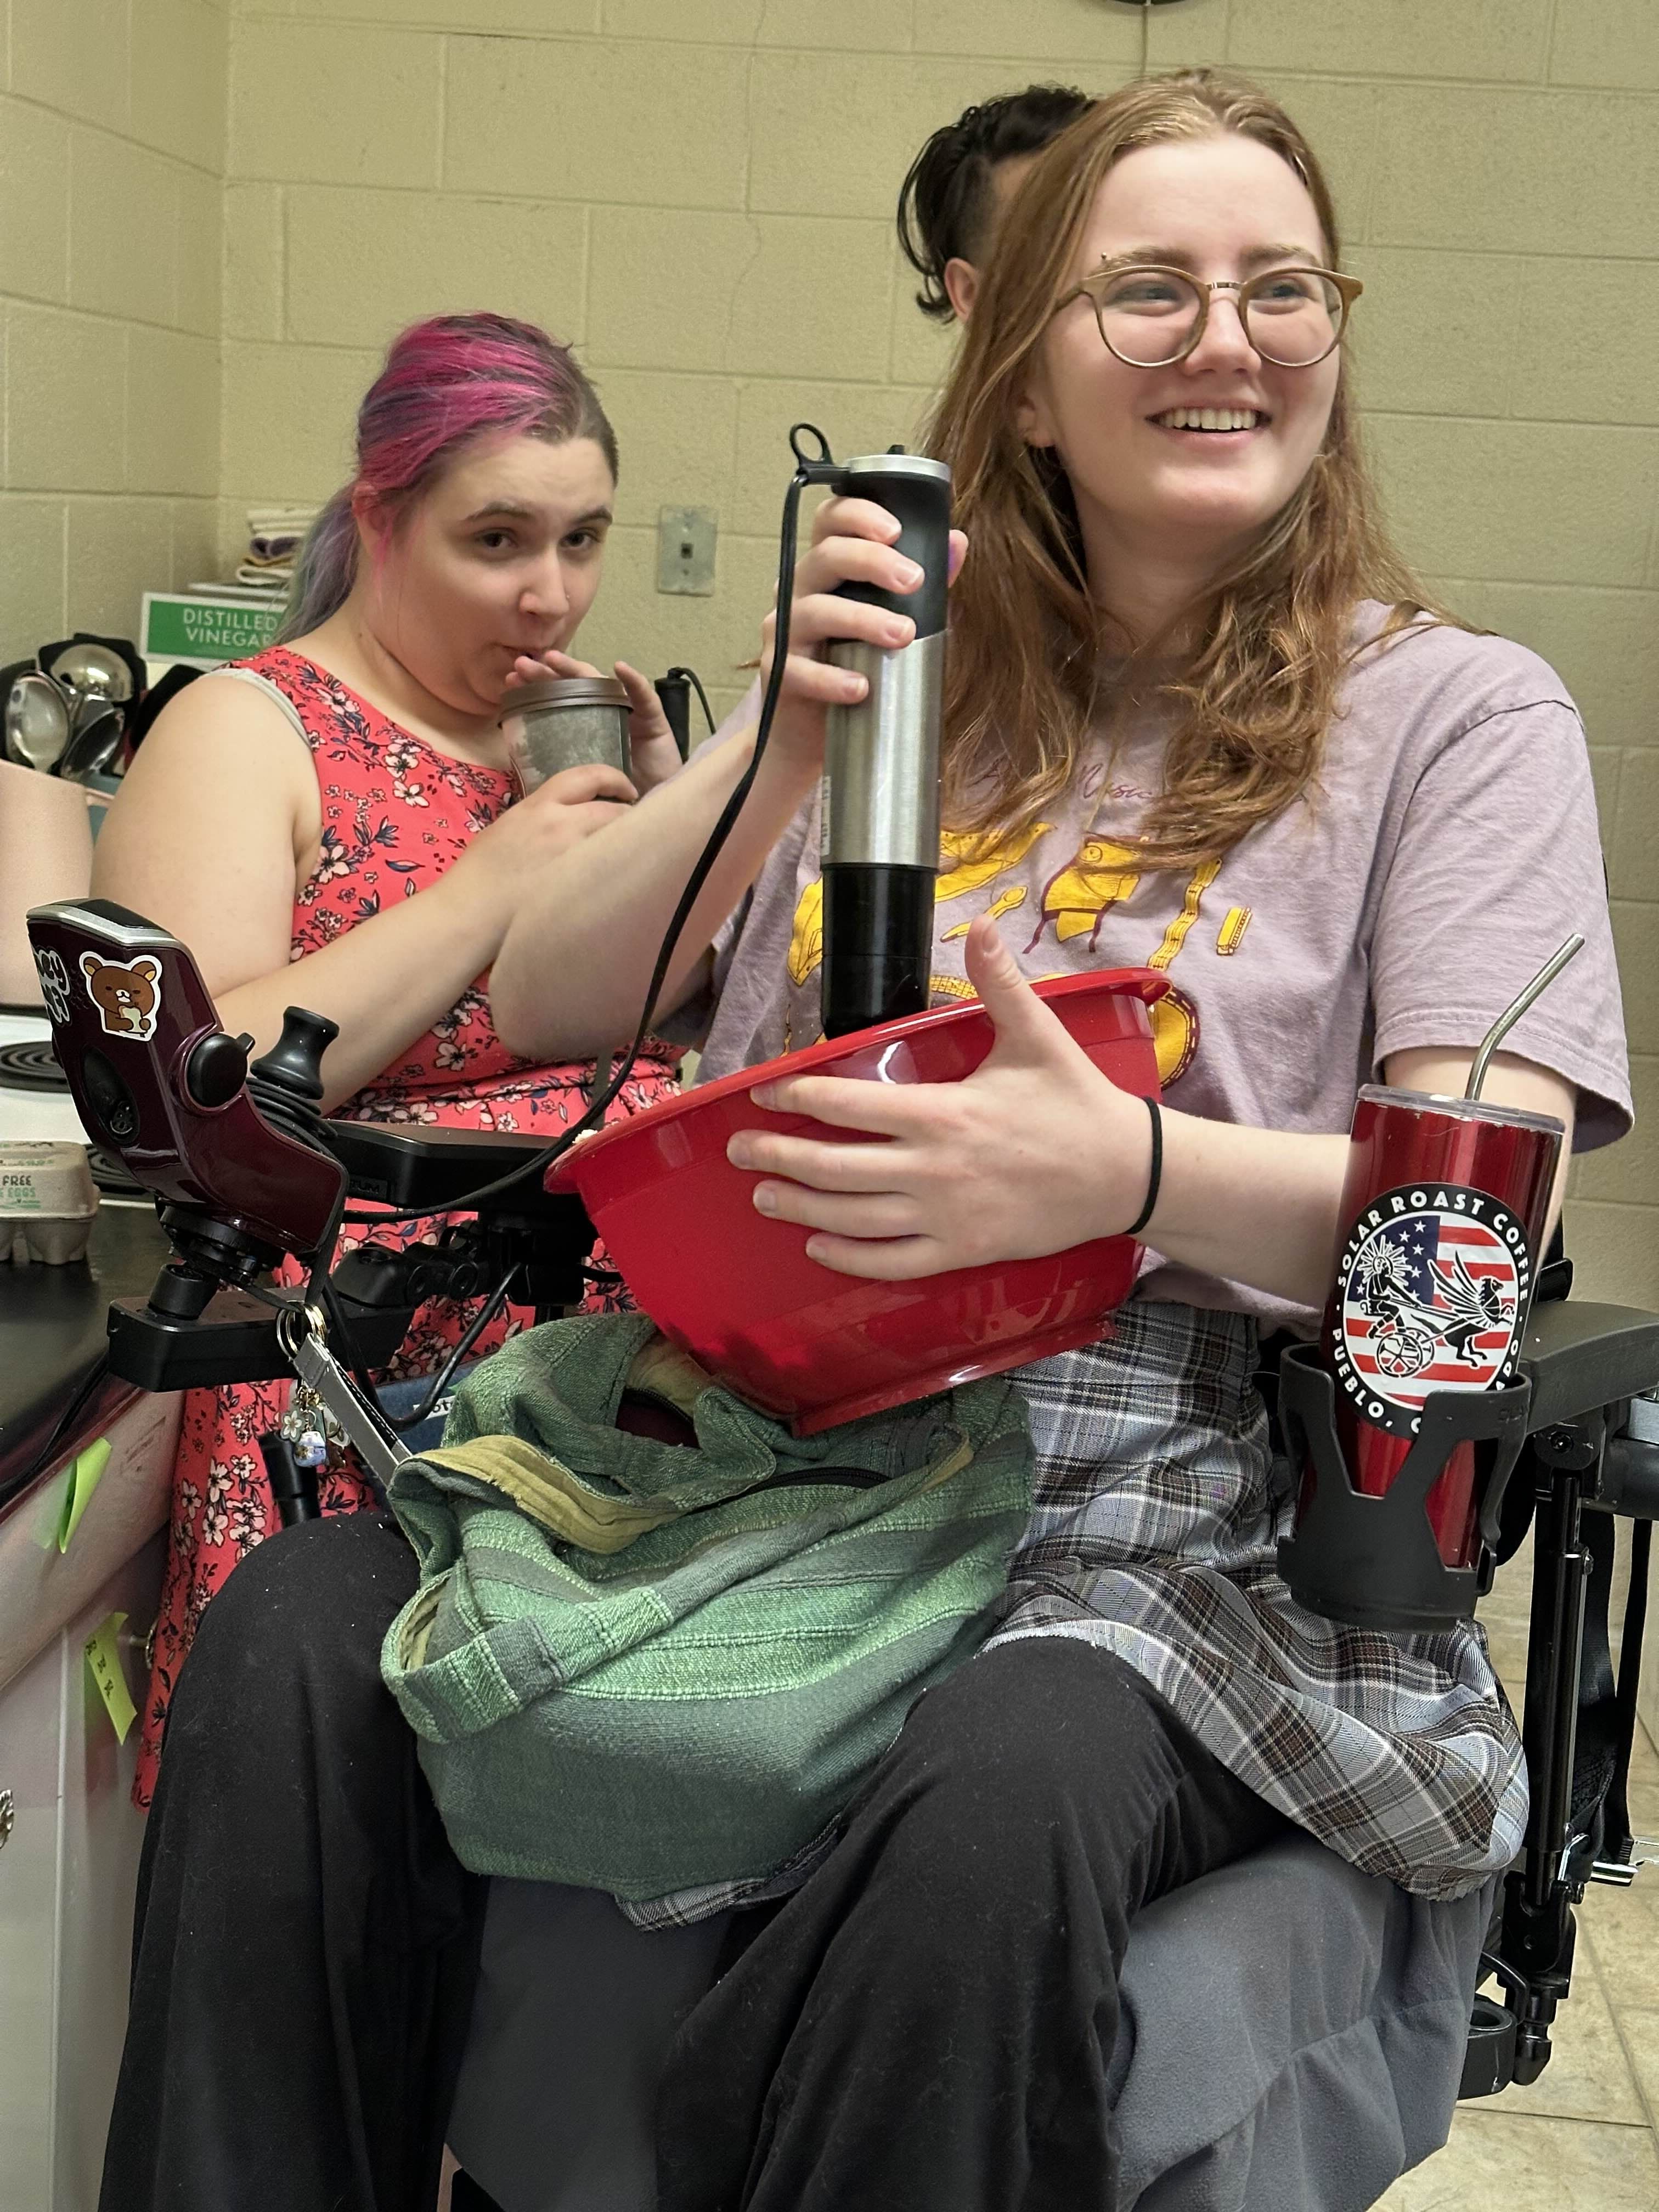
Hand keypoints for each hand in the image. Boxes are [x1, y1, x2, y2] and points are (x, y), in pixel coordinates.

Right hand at [445, 759, 635, 943]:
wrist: (468, 913)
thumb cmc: (477, 875)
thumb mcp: (506, 829)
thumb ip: (537, 819)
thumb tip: (563, 819)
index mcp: (537, 806)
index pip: (586, 776)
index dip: (614, 778)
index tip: (627, 789)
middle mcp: (560, 825)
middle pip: (614, 808)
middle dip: (631, 814)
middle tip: (640, 823)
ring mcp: (572, 857)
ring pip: (619, 839)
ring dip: (630, 841)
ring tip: (633, 851)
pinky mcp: (580, 887)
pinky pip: (613, 870)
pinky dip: (621, 868)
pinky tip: (623, 877)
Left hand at [505, 648, 681, 793]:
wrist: (654, 812)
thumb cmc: (617, 800)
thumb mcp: (580, 781)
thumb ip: (560, 765)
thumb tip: (520, 759)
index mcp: (585, 728)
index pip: (557, 701)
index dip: (534, 690)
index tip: (508, 682)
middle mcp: (605, 716)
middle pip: (574, 687)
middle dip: (547, 673)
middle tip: (521, 663)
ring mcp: (629, 714)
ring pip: (602, 684)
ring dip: (578, 668)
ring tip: (553, 658)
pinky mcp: (654, 720)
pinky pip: (644, 696)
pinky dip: (634, 681)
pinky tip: (620, 668)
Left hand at [724, 917, 1154, 1278]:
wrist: (1125, 1175)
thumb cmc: (1076, 1104)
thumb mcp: (1038, 1036)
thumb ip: (1000, 983)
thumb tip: (980, 925)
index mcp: (943, 1113)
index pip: (849, 1106)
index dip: (796, 1099)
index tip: (764, 1095)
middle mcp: (934, 1169)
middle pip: (835, 1167)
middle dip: (778, 1157)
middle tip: (740, 1151)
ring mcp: (946, 1216)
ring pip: (853, 1219)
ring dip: (801, 1207)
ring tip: (764, 1195)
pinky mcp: (962, 1251)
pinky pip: (892, 1262)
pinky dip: (850, 1258)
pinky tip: (819, 1246)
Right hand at [755, 497, 968, 766]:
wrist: (815, 734)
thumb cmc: (854, 664)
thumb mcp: (891, 618)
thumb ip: (923, 585)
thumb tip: (957, 541)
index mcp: (826, 569)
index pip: (830, 520)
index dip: (858, 514)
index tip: (896, 529)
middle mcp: (798, 590)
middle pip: (826, 557)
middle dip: (871, 561)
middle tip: (914, 580)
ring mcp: (784, 631)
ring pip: (815, 611)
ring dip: (862, 619)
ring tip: (903, 634)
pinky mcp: (778, 675)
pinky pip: (800, 671)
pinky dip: (831, 679)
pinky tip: (861, 687)